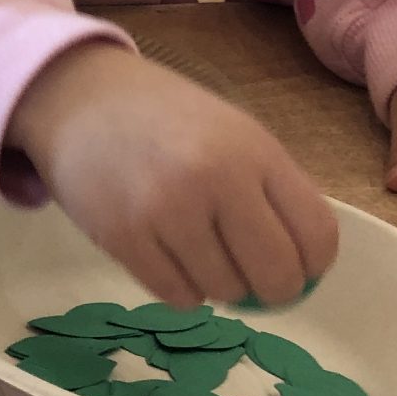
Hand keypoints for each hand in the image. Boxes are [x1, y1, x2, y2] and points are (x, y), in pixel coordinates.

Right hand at [9, 42, 337, 305]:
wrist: (79, 99)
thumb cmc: (166, 119)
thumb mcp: (235, 134)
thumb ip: (273, 192)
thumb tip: (302, 271)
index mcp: (254, 151)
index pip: (317, 236)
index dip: (314, 264)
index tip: (297, 266)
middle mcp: (214, 179)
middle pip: (277, 276)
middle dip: (274, 290)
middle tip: (255, 280)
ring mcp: (165, 210)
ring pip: (225, 292)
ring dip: (220, 284)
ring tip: (199, 252)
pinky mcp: (122, 236)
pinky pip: (177, 296)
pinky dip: (182, 289)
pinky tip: (170, 258)